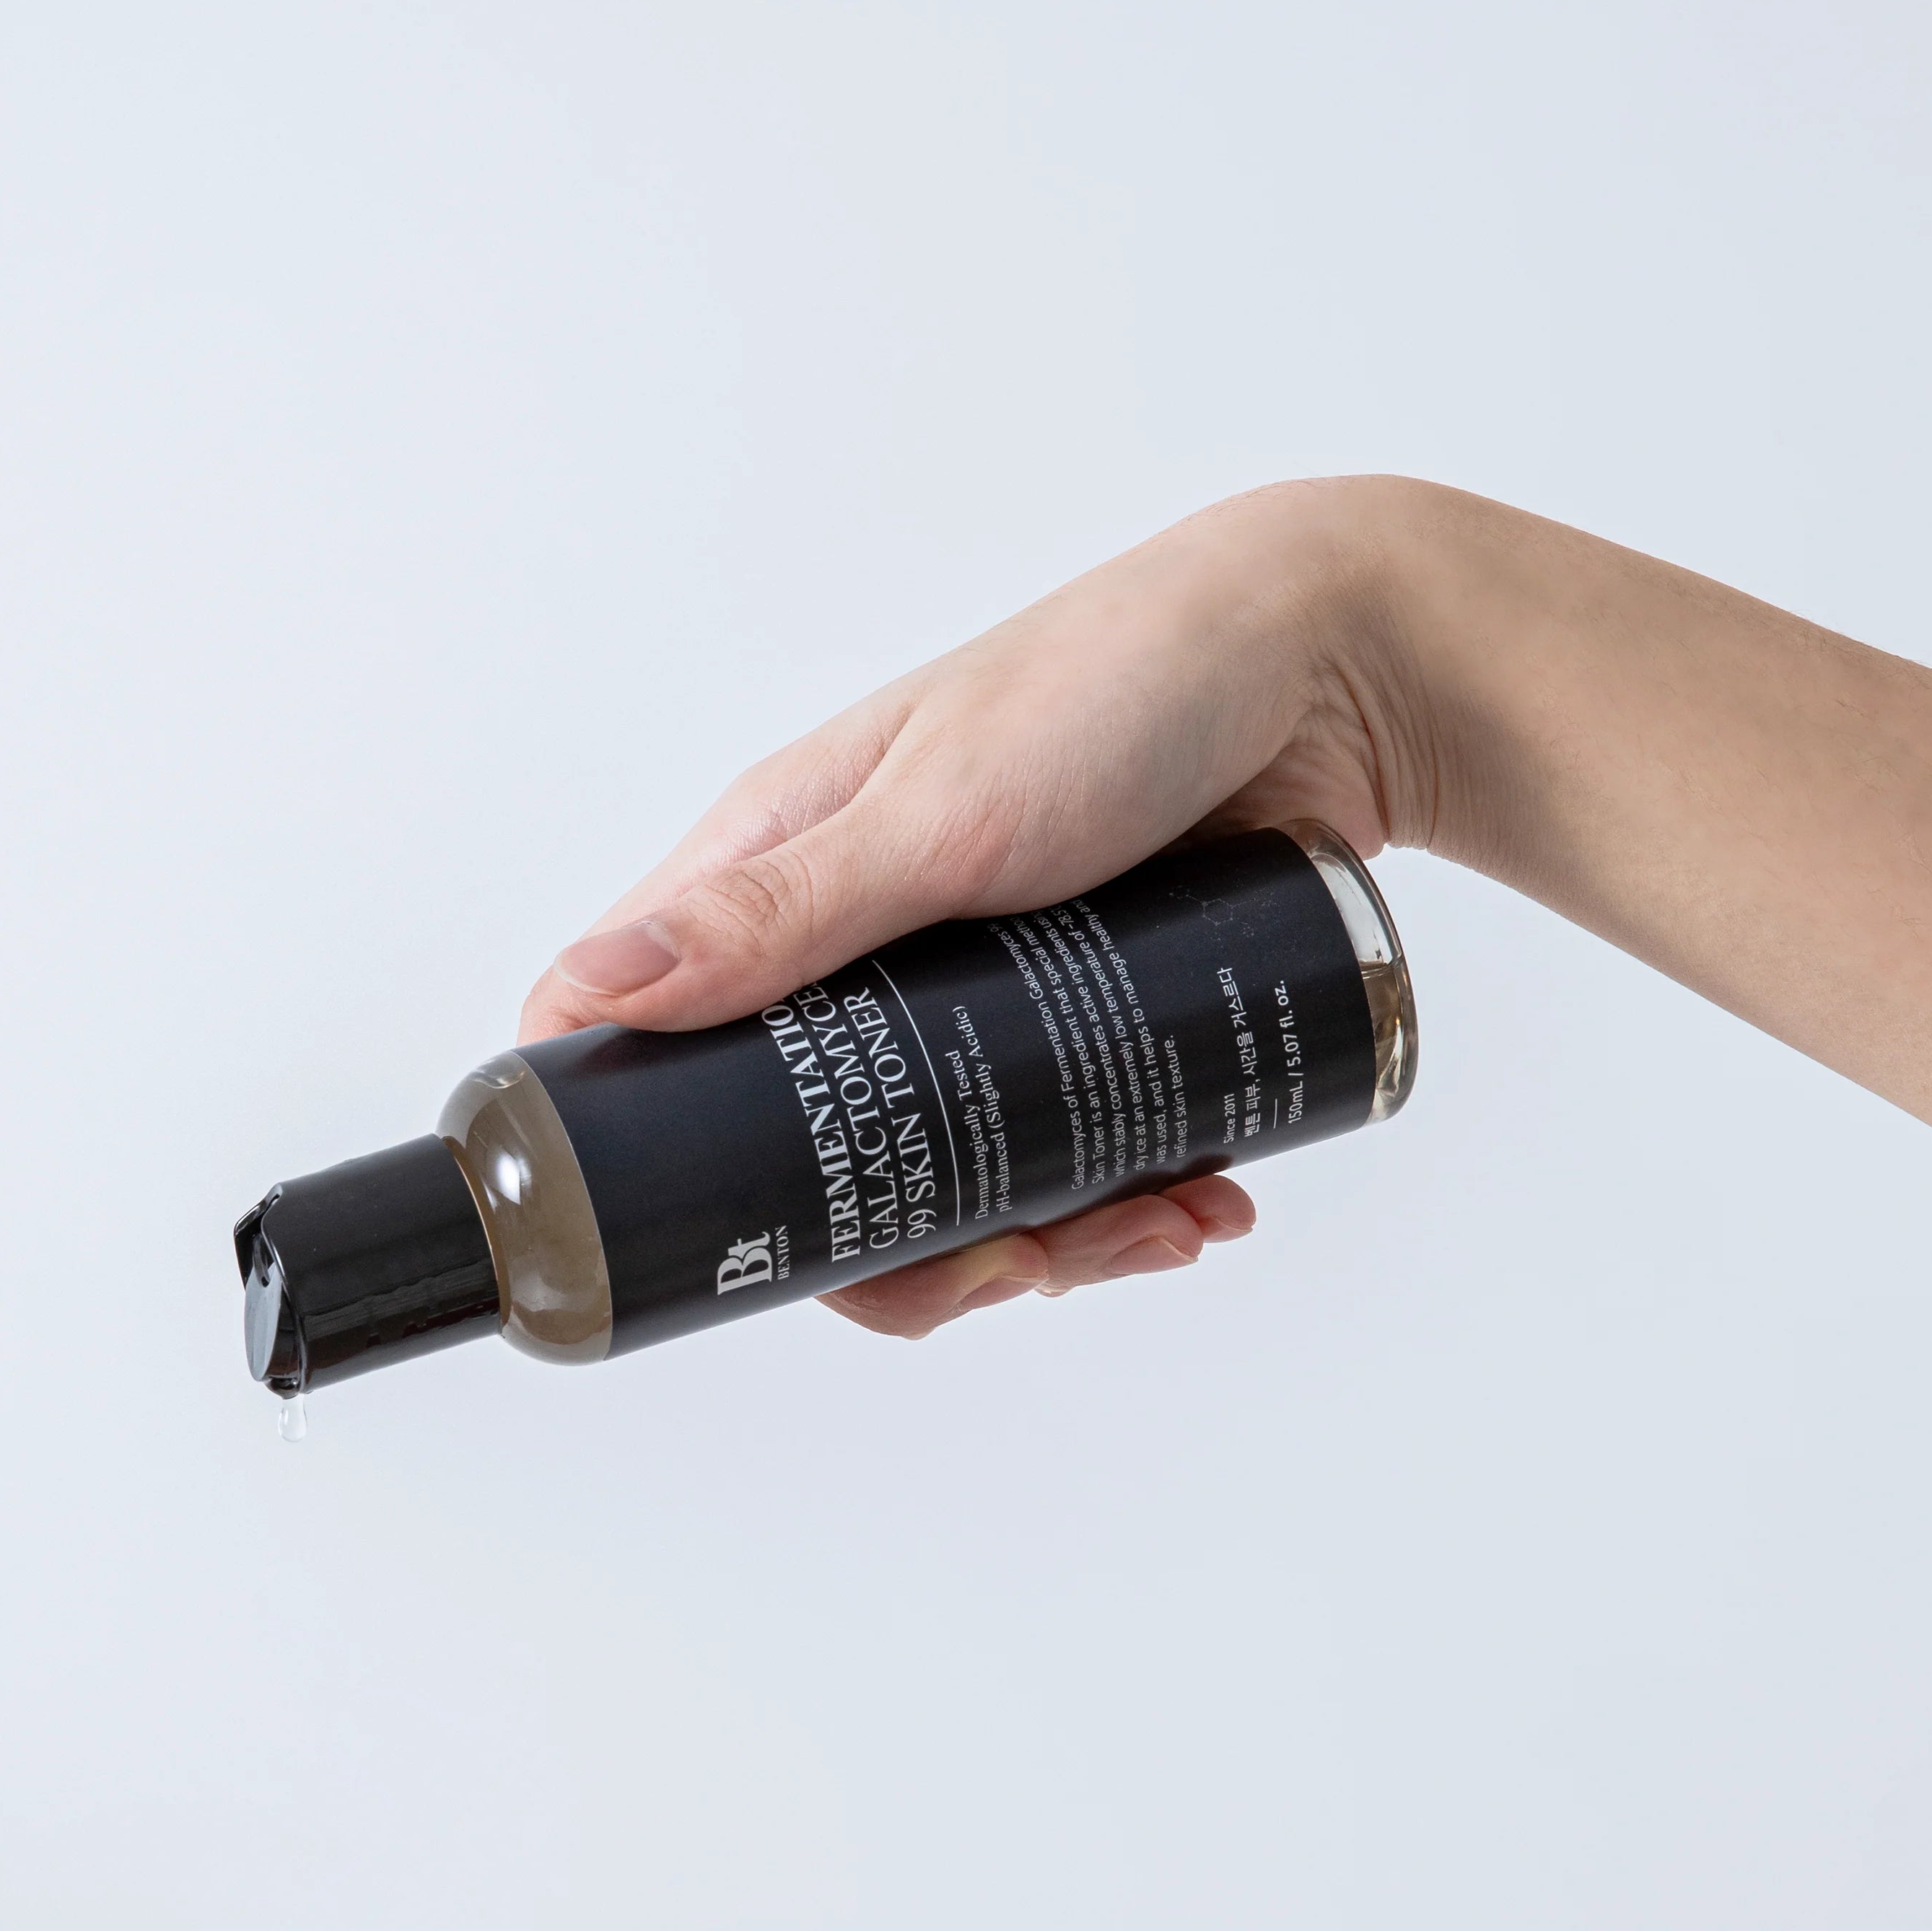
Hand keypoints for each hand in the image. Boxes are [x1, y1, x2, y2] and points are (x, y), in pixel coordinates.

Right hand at [518, 478, 1413, 1335]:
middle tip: (1014, 1260)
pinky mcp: (1077, 1020)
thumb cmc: (1125, 683)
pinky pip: (1068, 1151)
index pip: (638, 1042)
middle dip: (912, 1246)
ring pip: (952, 1178)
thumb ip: (777, 912)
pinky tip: (1204, 1200)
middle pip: (813, 1160)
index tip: (736, 1241)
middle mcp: (854, 947)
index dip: (650, 1165)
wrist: (1344, 671)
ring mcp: (970, 996)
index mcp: (773, 876)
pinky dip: (1129, 1201)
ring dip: (1050, 1237)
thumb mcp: (940, 814)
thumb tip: (587, 993)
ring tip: (1162, 1223)